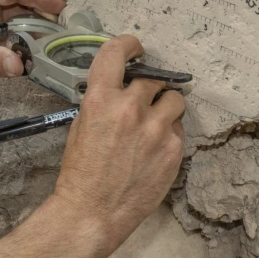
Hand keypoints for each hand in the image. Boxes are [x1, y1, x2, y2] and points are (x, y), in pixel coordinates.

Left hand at [0, 0, 66, 106]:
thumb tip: (21, 65)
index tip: (58, 8)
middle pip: (19, 3)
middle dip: (40, 11)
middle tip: (60, 25)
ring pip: (18, 23)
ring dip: (34, 31)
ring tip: (53, 42)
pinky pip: (13, 42)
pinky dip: (25, 48)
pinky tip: (36, 58)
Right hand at [50, 35, 185, 251]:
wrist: (93, 212)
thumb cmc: (80, 172)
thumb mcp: (81, 126)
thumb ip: (103, 102)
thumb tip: (120, 89)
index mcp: (101, 99)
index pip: (118, 53)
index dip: (129, 44)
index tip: (136, 48)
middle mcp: (131, 108)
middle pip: (153, 79)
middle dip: (148, 87)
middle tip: (143, 100)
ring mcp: (156, 129)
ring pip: (174, 100)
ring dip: (165, 106)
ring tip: (154, 123)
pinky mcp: (173, 150)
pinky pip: (178, 128)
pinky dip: (169, 133)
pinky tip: (155, 149)